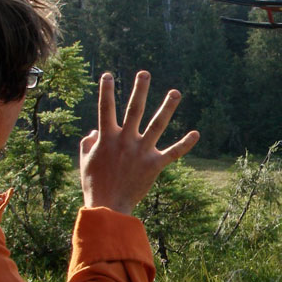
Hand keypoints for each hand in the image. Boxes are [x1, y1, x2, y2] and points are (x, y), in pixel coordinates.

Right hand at [79, 71, 199, 214]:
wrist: (107, 208)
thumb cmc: (94, 185)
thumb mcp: (85, 161)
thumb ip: (88, 143)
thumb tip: (93, 131)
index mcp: (107, 138)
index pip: (105, 109)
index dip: (106, 91)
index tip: (109, 75)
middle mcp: (125, 141)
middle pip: (134, 110)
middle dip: (140, 90)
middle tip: (145, 73)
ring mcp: (141, 152)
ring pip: (157, 125)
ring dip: (167, 107)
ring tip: (175, 92)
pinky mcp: (154, 165)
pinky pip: (172, 153)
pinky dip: (185, 144)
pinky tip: (196, 133)